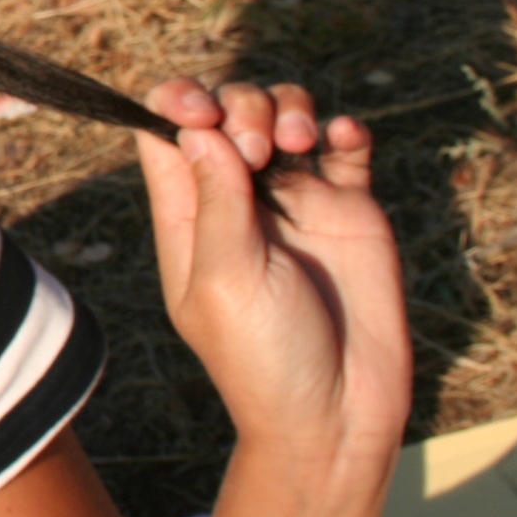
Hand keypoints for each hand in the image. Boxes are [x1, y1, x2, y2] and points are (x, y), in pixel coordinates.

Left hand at [135, 81, 408, 473]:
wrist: (339, 414)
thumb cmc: (264, 360)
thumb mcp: (224, 281)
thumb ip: (215, 202)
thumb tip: (197, 128)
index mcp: (189, 217)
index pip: (166, 133)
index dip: (178, 103)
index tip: (200, 109)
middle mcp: (238, 201)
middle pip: (226, 112)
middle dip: (240, 105)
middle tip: (258, 149)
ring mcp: (296, 202)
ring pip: (282, 117)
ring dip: (288, 108)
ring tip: (299, 141)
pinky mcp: (350, 210)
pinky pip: (345, 147)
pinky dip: (344, 128)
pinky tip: (342, 137)